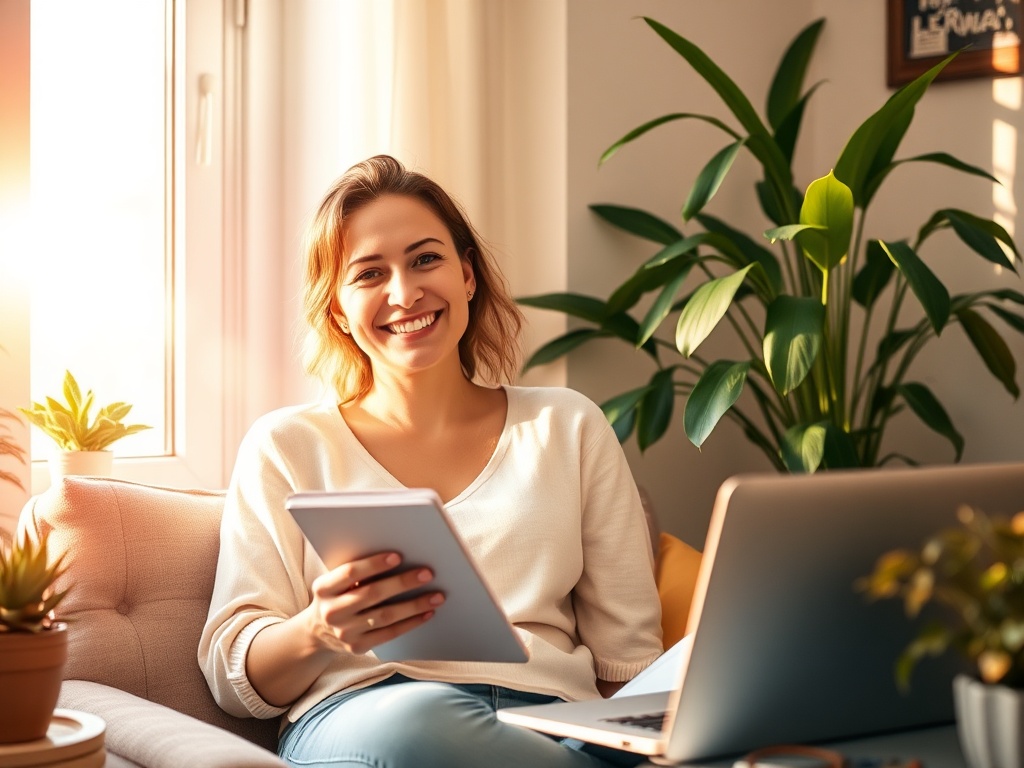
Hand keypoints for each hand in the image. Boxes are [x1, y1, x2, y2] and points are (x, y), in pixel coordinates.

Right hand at [309, 551, 444, 654]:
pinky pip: (389, 634)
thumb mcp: (335, 581)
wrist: (317, 632)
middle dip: (402, 583)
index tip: (398, 556)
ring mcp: (344, 632)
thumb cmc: (336, 595)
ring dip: (414, 605)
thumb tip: (399, 557)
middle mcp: (332, 611)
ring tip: (437, 596)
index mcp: (324, 588)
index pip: (350, 572)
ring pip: (385, 616)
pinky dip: (411, 623)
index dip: (374, 564)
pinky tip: (427, 613)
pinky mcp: (357, 647)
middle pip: (372, 594)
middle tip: (427, 573)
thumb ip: (356, 571)